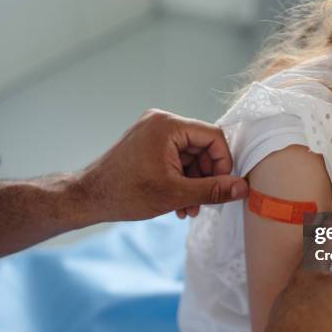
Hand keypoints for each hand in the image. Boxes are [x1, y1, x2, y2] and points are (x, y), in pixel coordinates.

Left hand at [79, 109, 248, 221]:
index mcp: (168, 126)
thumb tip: (243, 188)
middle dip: (207, 178)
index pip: (213, 137)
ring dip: (194, 183)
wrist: (88, 198)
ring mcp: (153, 133)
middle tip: (204, 203)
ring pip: (190, 156)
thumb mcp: (175, 194)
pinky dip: (181, 179)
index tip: (223, 188)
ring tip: (189, 209)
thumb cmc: (125, 193)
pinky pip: (176, 159)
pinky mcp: (148, 145)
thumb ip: (213, 190)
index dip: (223, 164)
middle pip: (202, 147)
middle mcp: (161, 123)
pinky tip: (179, 203)